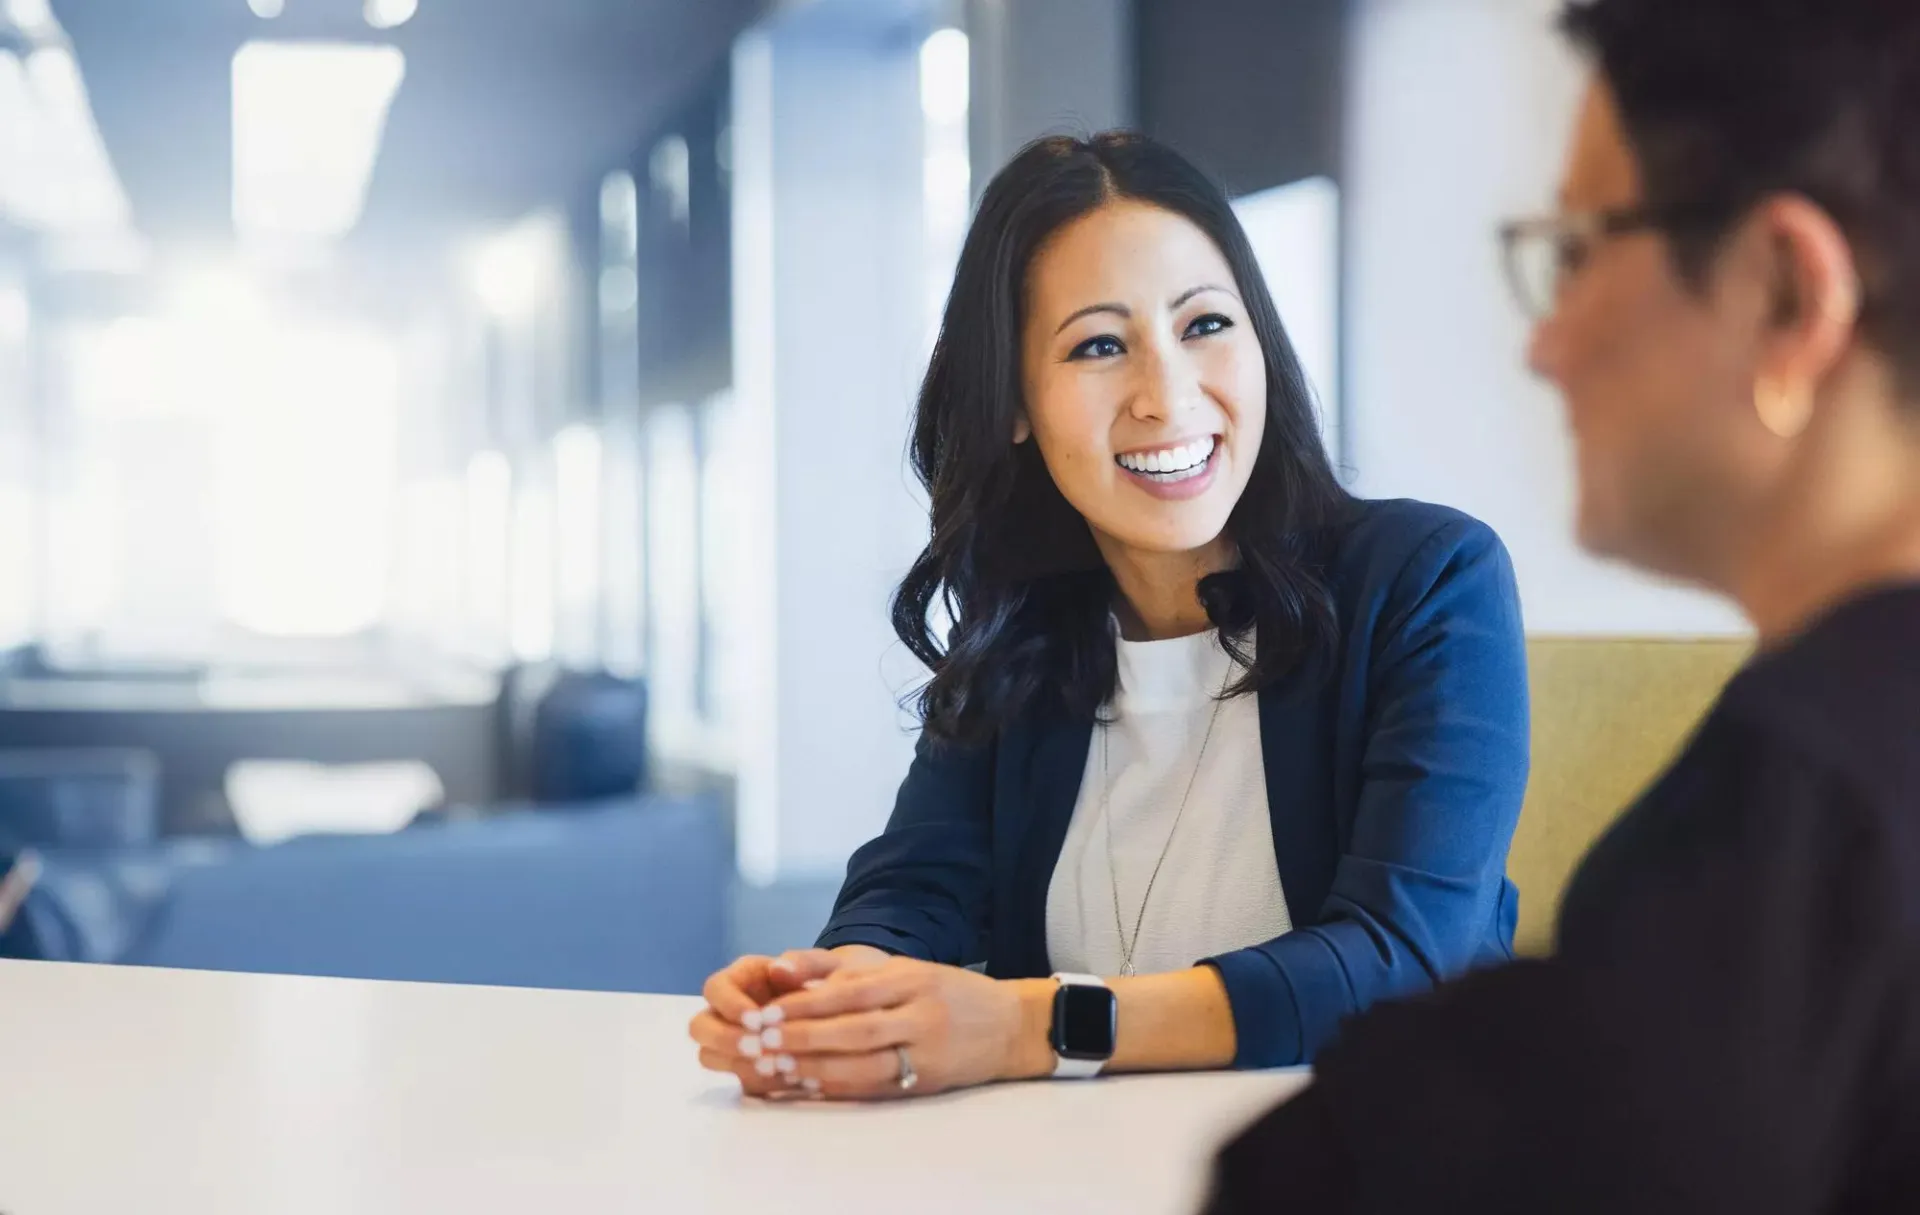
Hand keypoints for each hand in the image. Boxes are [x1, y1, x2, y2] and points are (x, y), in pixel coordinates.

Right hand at [689, 948, 889, 1096]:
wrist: (851, 1008)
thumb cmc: (831, 979)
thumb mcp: (825, 965)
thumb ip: (803, 963)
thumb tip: (779, 967)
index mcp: (741, 979)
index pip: (715, 989)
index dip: (729, 1005)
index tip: (757, 1019)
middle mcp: (729, 1011)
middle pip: (700, 1028)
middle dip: (725, 1040)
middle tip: (758, 1049)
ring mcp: (735, 1041)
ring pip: (712, 1057)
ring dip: (739, 1065)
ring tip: (777, 1069)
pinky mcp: (750, 1068)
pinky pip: (742, 1080)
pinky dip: (763, 1083)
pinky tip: (793, 1081)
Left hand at [751, 958, 1053, 1100]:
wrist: (1011, 1024)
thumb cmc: (952, 993)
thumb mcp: (913, 970)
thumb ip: (863, 978)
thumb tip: (804, 986)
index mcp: (912, 979)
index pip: (852, 991)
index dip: (808, 1003)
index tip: (771, 1011)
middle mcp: (920, 1013)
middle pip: (854, 1029)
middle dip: (805, 1037)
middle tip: (764, 1042)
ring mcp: (927, 1050)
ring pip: (866, 1063)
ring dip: (818, 1068)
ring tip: (781, 1068)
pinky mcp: (929, 1080)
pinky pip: (878, 1086)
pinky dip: (843, 1087)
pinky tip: (813, 1086)